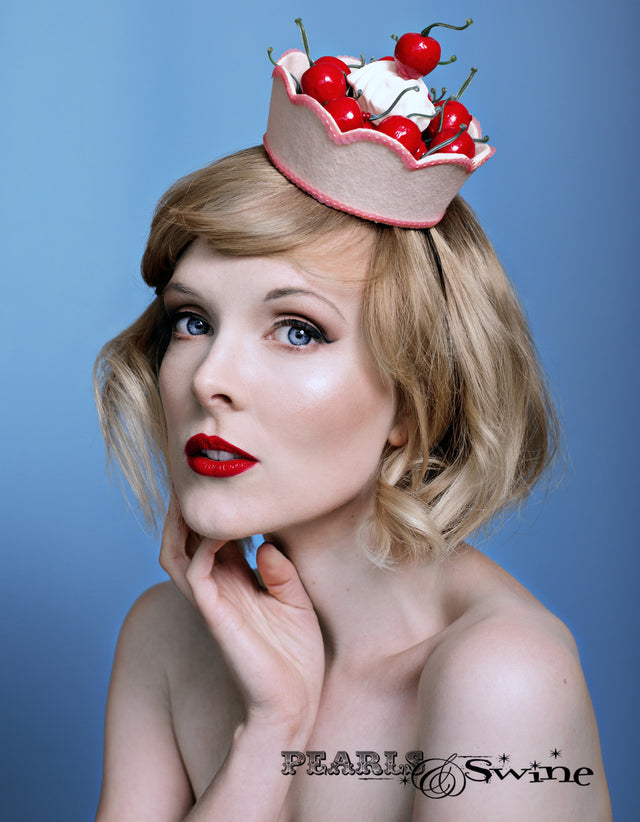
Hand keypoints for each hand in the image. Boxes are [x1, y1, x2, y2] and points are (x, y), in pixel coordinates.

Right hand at [159, 494, 324, 737]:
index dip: (214, 509)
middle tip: (200, 476)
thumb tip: (266, 542)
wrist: (295, 702)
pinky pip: (195, 571)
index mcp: (234, 583)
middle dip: (187, 507)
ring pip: (175, 551)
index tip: (229, 481)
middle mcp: (216, 588)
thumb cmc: (296, 655)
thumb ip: (279, 569)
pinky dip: (205, 543)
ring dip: (184, 521)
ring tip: (201, 492)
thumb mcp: (294, 600)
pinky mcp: (215, 615)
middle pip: (182, 538)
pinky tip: (227, 527)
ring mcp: (211, 601)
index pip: (211, 537)